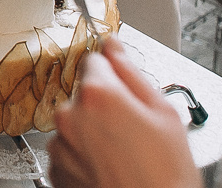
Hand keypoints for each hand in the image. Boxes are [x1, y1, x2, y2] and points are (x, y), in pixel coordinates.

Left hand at [49, 38, 202, 187]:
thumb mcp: (164, 113)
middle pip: (85, 93)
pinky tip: (110, 167)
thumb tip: (114, 46)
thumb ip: (132, 72)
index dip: (114, 73)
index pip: (95, 60)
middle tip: (134, 130)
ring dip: (94, 131)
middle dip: (106, 104)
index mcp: (98, 94)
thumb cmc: (165, 176)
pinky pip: (69, 149)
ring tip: (124, 154)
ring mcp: (60, 145)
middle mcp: (70, 116)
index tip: (124, 87)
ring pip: (76, 123)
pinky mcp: (56, 170)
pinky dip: (85, 155)